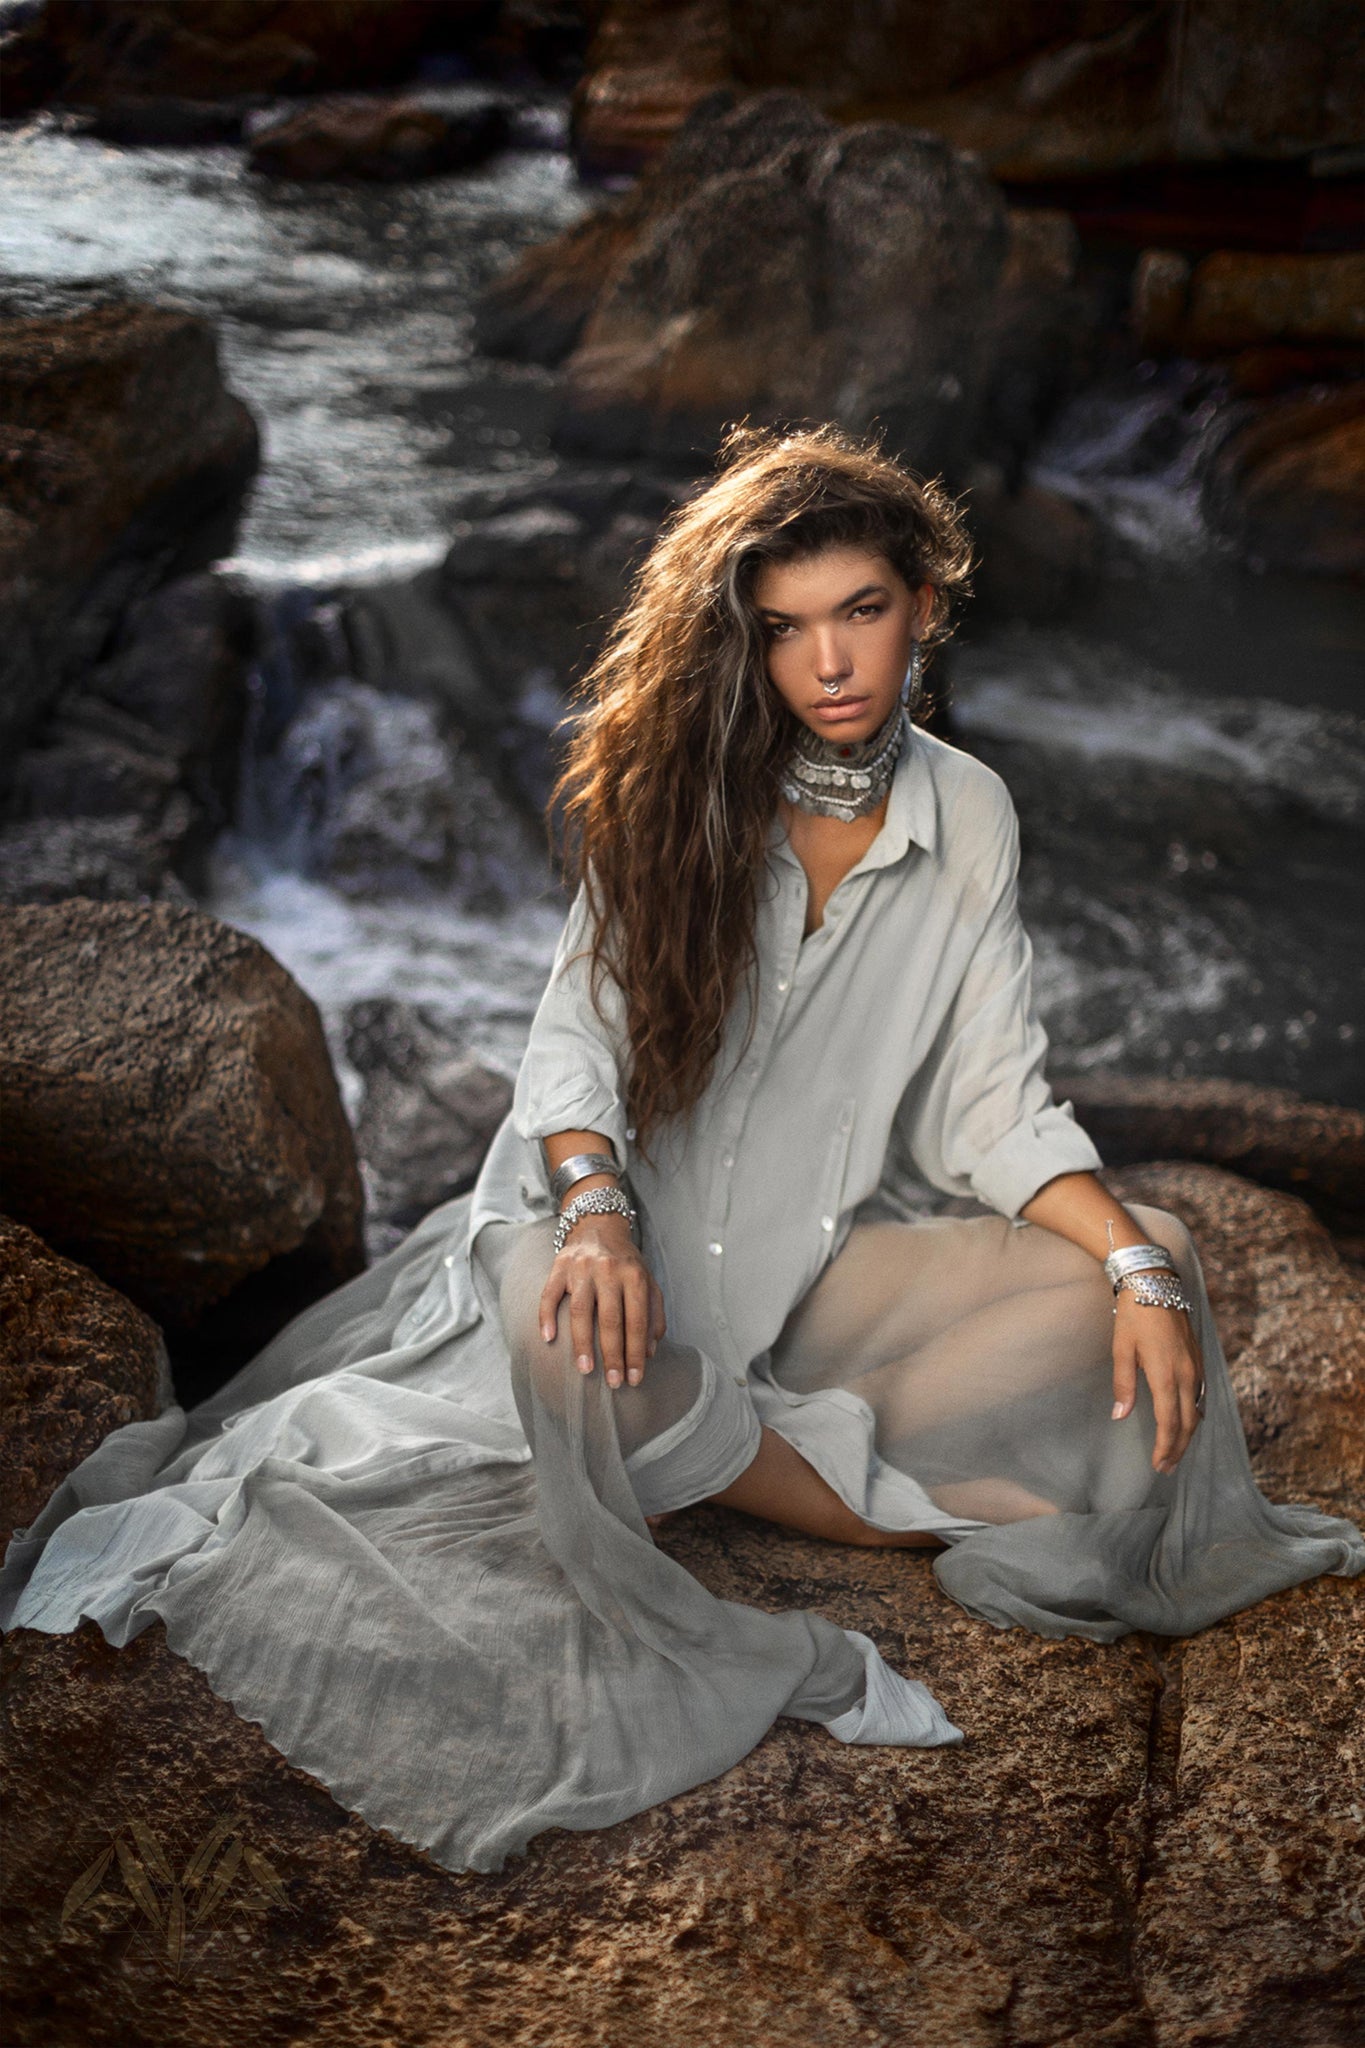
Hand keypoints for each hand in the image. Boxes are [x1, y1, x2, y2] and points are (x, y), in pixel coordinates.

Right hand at [539, 1211, 666, 1389]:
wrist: (598, 1226)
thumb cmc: (626, 1263)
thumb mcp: (648, 1282)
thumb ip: (654, 1315)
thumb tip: (650, 1352)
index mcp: (634, 1276)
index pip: (637, 1322)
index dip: (636, 1353)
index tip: (635, 1379)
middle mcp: (609, 1271)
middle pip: (611, 1320)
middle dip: (613, 1355)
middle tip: (613, 1383)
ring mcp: (581, 1269)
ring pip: (581, 1311)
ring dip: (582, 1343)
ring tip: (585, 1369)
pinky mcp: (559, 1266)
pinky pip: (549, 1294)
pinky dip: (547, 1316)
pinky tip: (548, 1339)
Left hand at [1111, 1294, 1203, 1473]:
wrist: (1156, 1283)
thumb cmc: (1134, 1315)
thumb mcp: (1121, 1349)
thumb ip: (1124, 1384)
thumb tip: (1120, 1415)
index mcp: (1166, 1374)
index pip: (1169, 1422)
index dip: (1165, 1447)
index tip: (1157, 1464)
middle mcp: (1187, 1374)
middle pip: (1188, 1422)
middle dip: (1178, 1448)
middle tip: (1166, 1467)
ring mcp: (1196, 1366)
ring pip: (1197, 1410)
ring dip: (1187, 1434)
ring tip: (1175, 1451)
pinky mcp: (1198, 1359)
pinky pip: (1200, 1394)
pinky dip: (1194, 1414)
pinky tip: (1186, 1420)